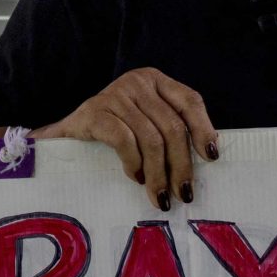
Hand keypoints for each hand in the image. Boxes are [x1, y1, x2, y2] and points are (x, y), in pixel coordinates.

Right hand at [37, 68, 218, 211]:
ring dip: (158, 173)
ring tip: (159, 195)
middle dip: (181, 165)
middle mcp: (137, 82)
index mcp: (155, 81)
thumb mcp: (146, 123)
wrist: (64, 136)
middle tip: (183, 194)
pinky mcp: (93, 112)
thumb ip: (170, 130)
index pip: (190, 100)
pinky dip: (133, 162)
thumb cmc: (113, 131)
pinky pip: (124, 140)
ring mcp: (115, 95)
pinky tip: (134, 177)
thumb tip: (210, 157)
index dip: (204, 129)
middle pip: (172, 127)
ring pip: (151, 139)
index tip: (211, 158)